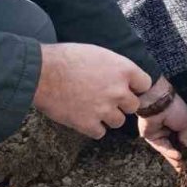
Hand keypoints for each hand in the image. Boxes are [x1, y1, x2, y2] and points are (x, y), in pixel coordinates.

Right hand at [34, 43, 151, 137]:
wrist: (42, 72)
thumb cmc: (67, 57)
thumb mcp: (98, 53)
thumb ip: (115, 66)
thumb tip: (122, 75)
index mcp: (123, 70)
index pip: (145, 84)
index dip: (135, 87)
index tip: (126, 87)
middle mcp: (118, 91)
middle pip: (133, 106)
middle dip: (121, 103)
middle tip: (105, 98)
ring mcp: (104, 109)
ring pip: (118, 121)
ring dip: (108, 117)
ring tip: (92, 107)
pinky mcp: (88, 124)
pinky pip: (100, 132)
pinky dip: (92, 127)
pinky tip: (82, 116)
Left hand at [137, 82, 186, 172]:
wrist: (159, 102)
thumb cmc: (175, 108)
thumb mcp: (186, 123)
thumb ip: (186, 137)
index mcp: (177, 125)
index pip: (181, 140)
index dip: (186, 150)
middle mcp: (167, 130)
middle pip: (174, 147)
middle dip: (180, 158)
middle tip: (185, 169)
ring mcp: (158, 133)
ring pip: (167, 149)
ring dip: (174, 157)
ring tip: (182, 165)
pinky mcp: (150, 136)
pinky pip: (161, 146)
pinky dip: (169, 151)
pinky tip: (177, 156)